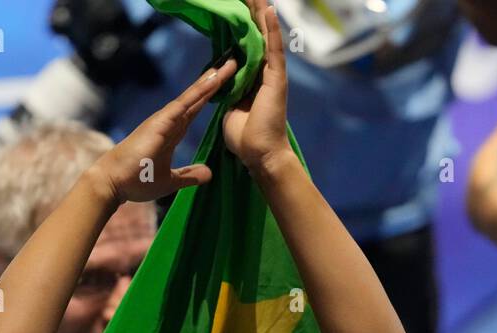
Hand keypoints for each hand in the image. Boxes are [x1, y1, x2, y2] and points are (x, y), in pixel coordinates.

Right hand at [88, 57, 237, 204]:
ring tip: (228, 64)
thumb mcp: (170, 181)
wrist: (114, 182)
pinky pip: (184, 104)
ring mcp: (165, 120)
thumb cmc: (137, 181)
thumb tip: (208, 174)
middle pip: (197, 98)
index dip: (210, 97)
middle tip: (233, 64)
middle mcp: (170, 122)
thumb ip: (189, 175)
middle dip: (215, 82)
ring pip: (193, 96)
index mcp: (172, 133)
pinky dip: (198, 91)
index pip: (195, 111)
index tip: (227, 84)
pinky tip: (213, 79)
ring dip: (210, 81)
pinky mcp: (161, 122)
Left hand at [223, 0, 292, 173]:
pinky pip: (273, 49)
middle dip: (252, 15)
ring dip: (262, 14)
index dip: (241, 28)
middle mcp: (264, 74)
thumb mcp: (230, 108)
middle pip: (258, 37)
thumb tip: (220, 82)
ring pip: (267, 37)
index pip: (246, 47)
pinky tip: (268, 10)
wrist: (259, 154)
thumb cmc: (244, 138)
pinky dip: (271, 29)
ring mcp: (272, 75)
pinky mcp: (276, 79)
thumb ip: (229, 91)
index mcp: (252, 79)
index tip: (235, 9)